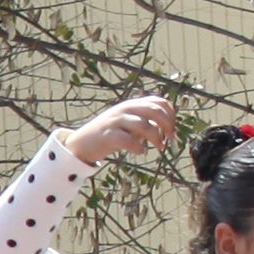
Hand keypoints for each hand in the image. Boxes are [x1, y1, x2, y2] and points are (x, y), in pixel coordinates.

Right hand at [66, 96, 180, 165]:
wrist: (80, 144)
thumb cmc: (108, 134)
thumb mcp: (126, 121)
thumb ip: (144, 119)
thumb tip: (167, 125)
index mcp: (131, 105)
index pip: (158, 101)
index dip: (170, 114)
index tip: (172, 129)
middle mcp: (124, 109)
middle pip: (154, 110)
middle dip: (167, 124)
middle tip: (170, 138)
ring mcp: (114, 121)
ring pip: (143, 125)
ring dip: (156, 137)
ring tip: (159, 147)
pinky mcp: (107, 136)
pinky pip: (129, 140)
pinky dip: (139, 147)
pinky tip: (141, 151)